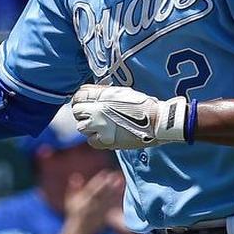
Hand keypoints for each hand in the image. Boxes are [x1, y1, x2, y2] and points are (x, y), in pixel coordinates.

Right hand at [63, 169, 123, 233]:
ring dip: (116, 189)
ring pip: (110, 198)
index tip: (105, 172)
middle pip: (103, 193)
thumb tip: (76, 175)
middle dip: (110, 184)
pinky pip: (113, 206)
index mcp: (84, 200)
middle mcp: (94, 205)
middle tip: (117, 175)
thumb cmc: (75, 211)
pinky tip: (123, 190)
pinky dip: (119, 198)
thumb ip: (73, 187)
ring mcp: (101, 210)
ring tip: (123, 180)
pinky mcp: (107, 215)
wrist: (81, 229)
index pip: (92, 189)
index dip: (98, 181)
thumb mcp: (69, 199)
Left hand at [71, 84, 187, 149]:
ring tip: (101, 127)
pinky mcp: (105, 140)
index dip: (80, 101)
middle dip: (83, 115)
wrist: (157, 121)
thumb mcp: (122, 92)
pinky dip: (96, 139)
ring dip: (89, 128)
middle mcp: (98, 109)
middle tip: (93, 118)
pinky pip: (91, 141)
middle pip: (76, 111)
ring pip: (81, 127)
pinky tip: (105, 136)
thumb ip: (104, 94)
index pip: (78, 96)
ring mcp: (100, 125)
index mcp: (102, 94)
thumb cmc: (143, 105)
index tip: (84, 105)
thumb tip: (92, 96)